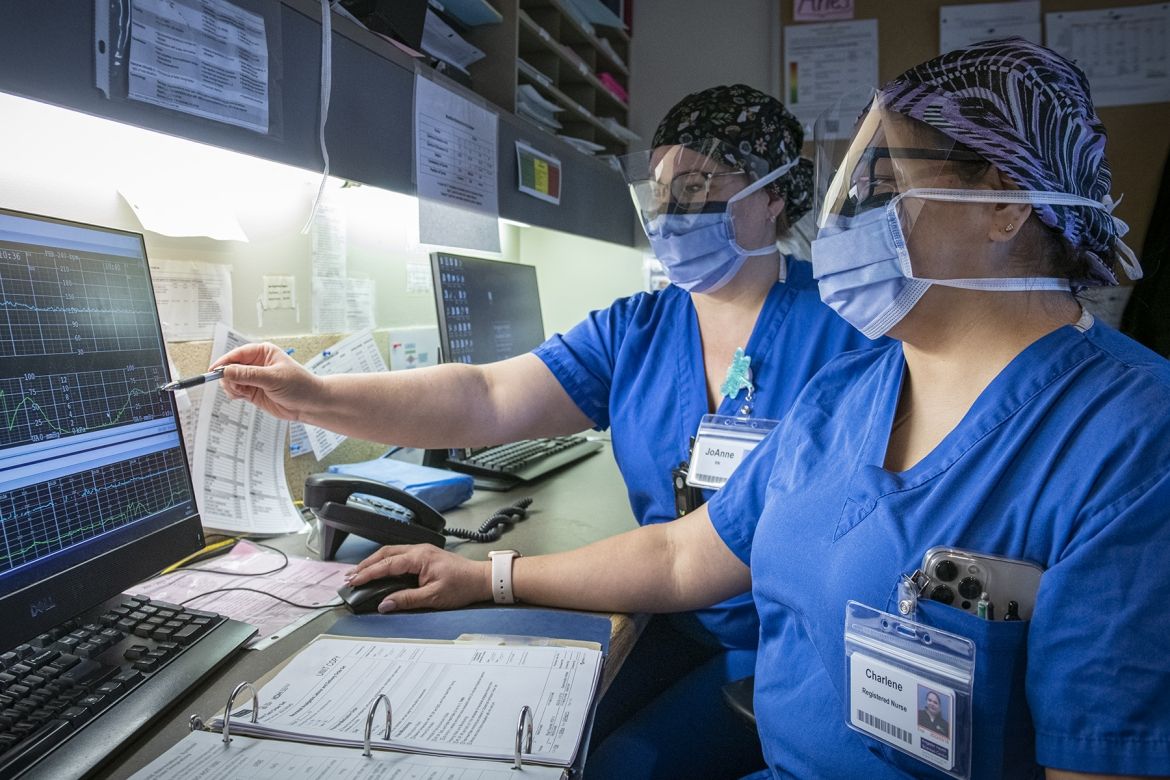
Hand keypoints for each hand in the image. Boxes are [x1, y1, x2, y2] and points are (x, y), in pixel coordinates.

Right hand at [212, 343, 322, 421]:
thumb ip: (248, 375)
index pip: (237, 354)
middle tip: (234, 386)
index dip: (224, 362)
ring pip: (230, 380)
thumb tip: (226, 371)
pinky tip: (243, 396)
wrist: (310, 404)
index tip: (214, 371)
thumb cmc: (299, 385)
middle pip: (230, 367)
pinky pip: (235, 391)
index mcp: (263, 352)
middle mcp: (256, 364)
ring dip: (231, 387)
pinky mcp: (252, 392)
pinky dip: (235, 394)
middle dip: (228, 377)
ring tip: (243, 393)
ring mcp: (253, 378)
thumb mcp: (273, 378)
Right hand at [346, 544, 491, 612]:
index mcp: (419, 557)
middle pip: (385, 553)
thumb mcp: (433, 597)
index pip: (387, 564)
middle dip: (366, 565)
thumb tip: (384, 604)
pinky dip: (386, 562)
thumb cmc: (462, 586)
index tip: (353, 581)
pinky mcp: (425, 556)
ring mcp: (422, 551)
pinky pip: (400, 555)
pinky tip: (381, 569)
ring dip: (375, 562)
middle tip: (351, 576)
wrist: (481, 579)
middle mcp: (419, 550)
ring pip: (391, 552)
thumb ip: (406, 600)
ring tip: (360, 573)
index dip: (368, 573)